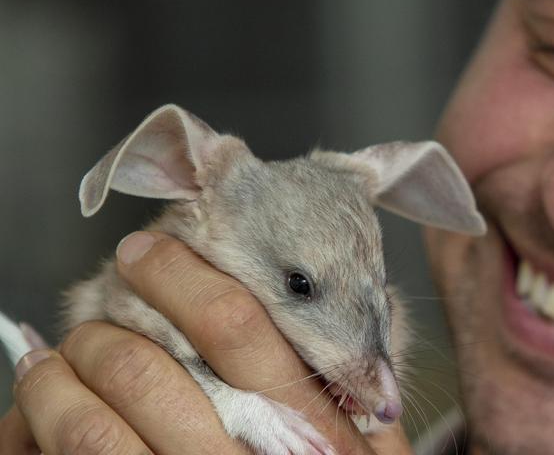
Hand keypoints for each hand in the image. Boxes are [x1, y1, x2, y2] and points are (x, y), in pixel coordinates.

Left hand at [0, 232, 412, 454]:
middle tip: (99, 311)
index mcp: (309, 430)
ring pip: (90, 431)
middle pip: (144, 372)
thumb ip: (362, 375)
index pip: (234, 325)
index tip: (147, 251)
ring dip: (57, 381)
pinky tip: (40, 414)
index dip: (178, 276)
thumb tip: (365, 292)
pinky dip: (40, 436)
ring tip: (55, 358)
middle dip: (103, 328)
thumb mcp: (379, 449)